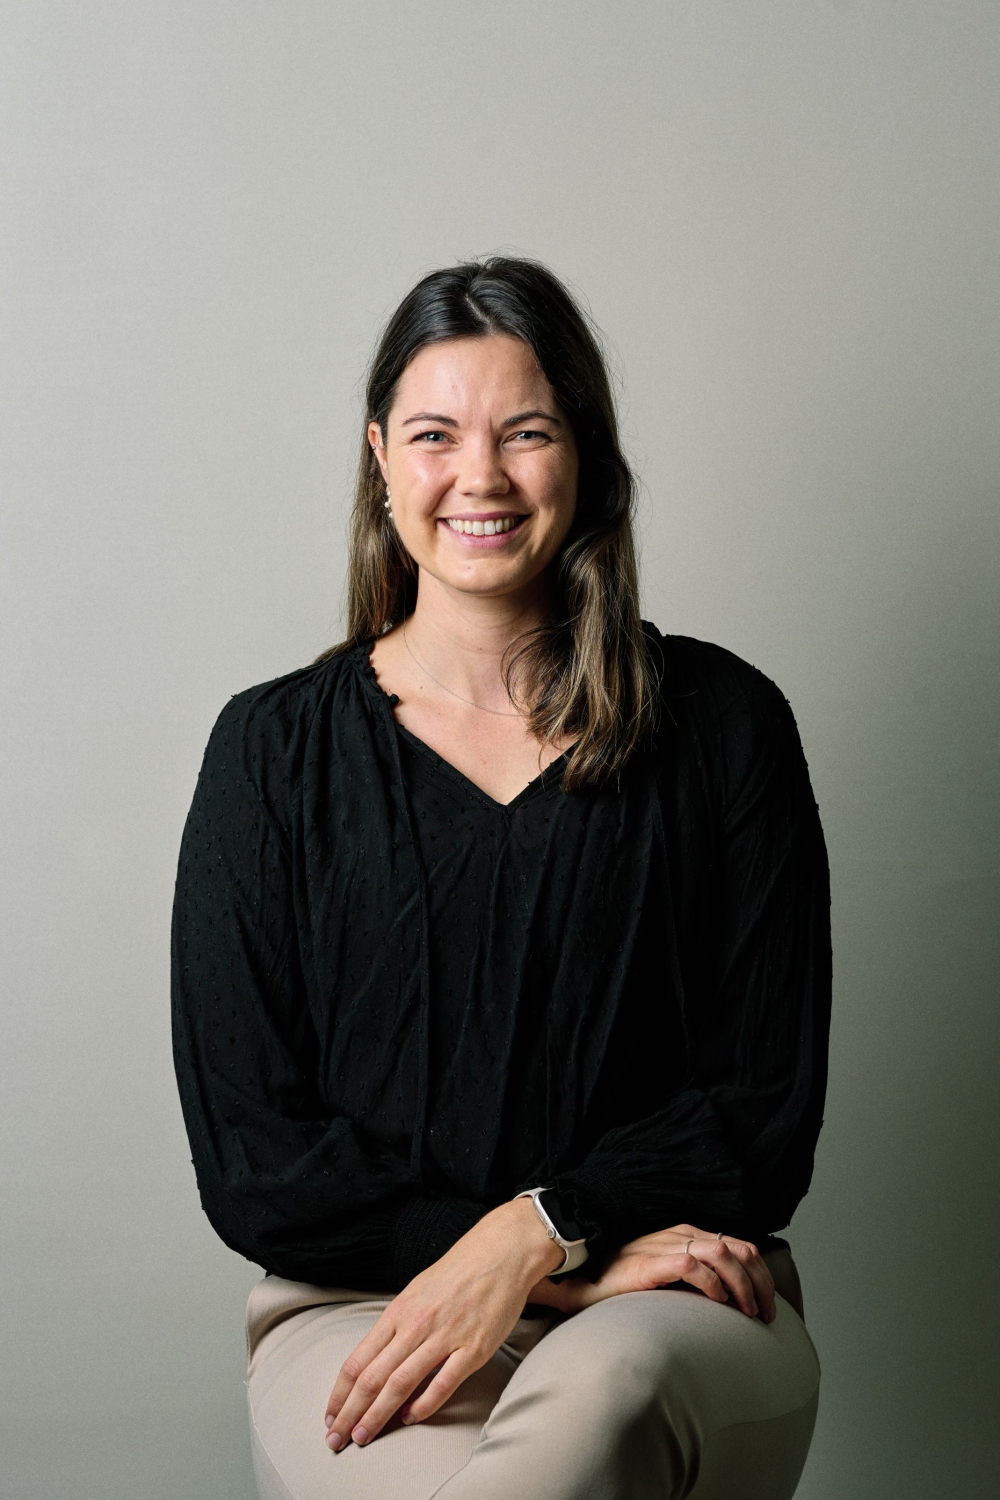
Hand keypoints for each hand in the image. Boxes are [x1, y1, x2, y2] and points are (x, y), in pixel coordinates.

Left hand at [323, 1198, 563, 1451]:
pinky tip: (410, 1419)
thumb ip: (396, 1327)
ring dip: (377, 1416)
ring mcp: (444, 1337)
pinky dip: (423, 1406)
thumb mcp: (415, 1292)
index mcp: (397, 1312)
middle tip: (336, 1440)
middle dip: (349, 1414)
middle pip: (372, 1378)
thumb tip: (377, 1362)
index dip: (339, 1394)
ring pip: (400, 1384)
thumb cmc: (456, 1273)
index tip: (329, 1417)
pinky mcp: (473, 1348)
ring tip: (362, 1438)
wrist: (500, 1252)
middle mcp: (415, 1326)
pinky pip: (443, 1384)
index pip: (357, 1361)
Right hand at [527, 1223, 776, 1322]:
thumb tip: (725, 1302)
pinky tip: (717, 1303)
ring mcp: (664, 1245)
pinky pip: (693, 1264)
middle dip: (760, 1281)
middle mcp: (679, 1234)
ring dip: (742, 1283)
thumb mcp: (662, 1277)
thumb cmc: (617, 1281)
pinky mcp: (650, 1261)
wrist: (577, 1277)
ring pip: (723, 1252)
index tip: (766, 1304)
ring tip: (747, 1312)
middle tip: (766, 1314)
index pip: (738, 1244)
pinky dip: (713, 1283)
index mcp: (685, 1235)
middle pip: (739, 1247)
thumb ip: (688, 1279)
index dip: (759, 1274)